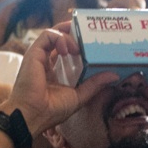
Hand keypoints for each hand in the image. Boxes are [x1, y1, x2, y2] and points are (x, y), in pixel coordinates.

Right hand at [1, 24, 117, 134]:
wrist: (34, 114)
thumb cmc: (51, 110)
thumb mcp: (79, 96)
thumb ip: (94, 84)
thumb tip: (113, 75)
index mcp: (54, 71)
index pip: (66, 50)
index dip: (78, 43)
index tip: (91, 43)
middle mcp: (46, 61)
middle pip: (60, 38)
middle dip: (74, 32)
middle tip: (88, 34)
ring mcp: (39, 56)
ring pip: (54, 33)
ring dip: (69, 35)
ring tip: (78, 47)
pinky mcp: (34, 52)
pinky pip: (48, 35)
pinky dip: (60, 37)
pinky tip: (68, 48)